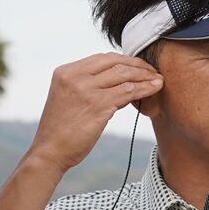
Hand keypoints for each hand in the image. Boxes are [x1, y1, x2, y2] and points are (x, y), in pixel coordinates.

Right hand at [29, 53, 162, 173]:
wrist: (49, 151)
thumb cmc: (61, 130)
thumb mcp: (69, 99)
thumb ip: (88, 86)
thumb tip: (119, 82)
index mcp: (65, 71)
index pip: (102, 58)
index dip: (124, 61)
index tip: (138, 67)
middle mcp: (74, 76)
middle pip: (115, 62)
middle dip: (137, 65)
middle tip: (152, 71)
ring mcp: (86, 89)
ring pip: (124, 74)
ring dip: (145, 76)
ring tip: (158, 80)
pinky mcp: (98, 105)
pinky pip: (128, 91)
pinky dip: (144, 88)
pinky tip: (154, 89)